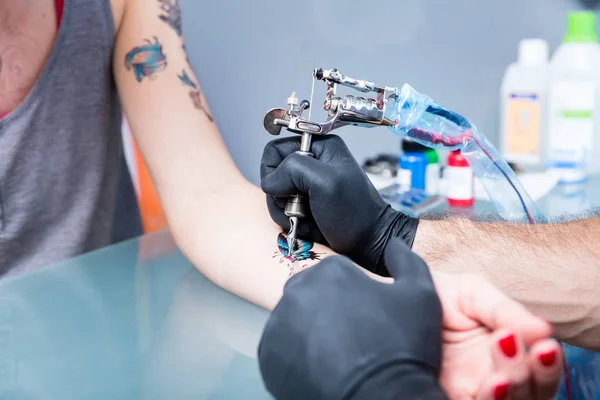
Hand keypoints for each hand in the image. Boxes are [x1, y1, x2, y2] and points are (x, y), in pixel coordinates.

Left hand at [258, 239, 446, 399]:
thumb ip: (405, 260)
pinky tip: (322, 366)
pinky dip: (296, 355)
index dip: (357, 299)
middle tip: (354, 338)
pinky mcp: (268, 355)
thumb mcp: (420, 295)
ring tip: (339, 355)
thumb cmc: (402, 348)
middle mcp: (298, 290)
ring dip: (312, 332)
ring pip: (296, 321)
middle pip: (314, 296)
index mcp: (330, 270)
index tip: (368, 319)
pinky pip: (282, 348)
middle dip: (330, 312)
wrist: (383, 399)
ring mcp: (279, 323)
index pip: (338, 277)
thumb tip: (393, 244)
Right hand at [260, 135, 417, 274]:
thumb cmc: (356, 213)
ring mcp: (306, 186)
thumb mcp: (326, 182)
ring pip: (274, 196)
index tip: (288, 188)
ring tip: (308, 219)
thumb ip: (294, 170)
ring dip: (286, 212)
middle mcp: (311, 163)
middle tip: (302, 208)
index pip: (275, 150)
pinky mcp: (304, 205)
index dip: (274, 170)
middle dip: (282, 196)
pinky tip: (309, 226)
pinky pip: (282, 211)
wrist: (368, 243)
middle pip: (272, 175)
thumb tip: (270, 182)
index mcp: (320, 147)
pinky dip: (291, 222)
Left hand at [433, 271, 562, 398]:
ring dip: (510, 393)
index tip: (543, 345)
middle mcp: (493, 379)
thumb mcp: (472, 293)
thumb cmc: (438, 295)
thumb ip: (504, 310)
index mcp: (507, 353)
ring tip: (501, 376)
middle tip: (508, 346)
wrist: (393, 293)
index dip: (547, 364)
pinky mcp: (443, 396)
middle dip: (526, 375)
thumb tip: (544, 330)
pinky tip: (486, 385)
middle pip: (529, 396)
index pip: (540, 370)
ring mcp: (469, 392)